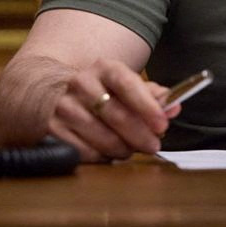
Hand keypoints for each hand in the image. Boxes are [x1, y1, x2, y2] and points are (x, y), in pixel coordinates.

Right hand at [47, 59, 179, 161]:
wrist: (50, 93)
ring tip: (129, 149)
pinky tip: (106, 153)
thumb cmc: (98, 92)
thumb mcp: (122, 85)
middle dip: (140, 135)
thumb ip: (150, 95)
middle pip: (117, 115)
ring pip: (102, 137)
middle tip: (153, 145)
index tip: (162, 124)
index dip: (147, 105)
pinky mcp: (52, 130)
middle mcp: (81, 84)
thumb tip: (174, 106)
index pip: (127, 83)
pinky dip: (102, 158)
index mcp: (104, 68)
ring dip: (122, 149)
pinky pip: (85, 152)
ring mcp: (64, 107)